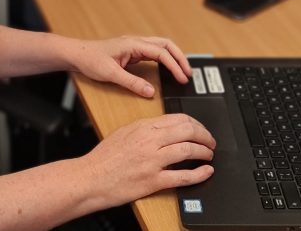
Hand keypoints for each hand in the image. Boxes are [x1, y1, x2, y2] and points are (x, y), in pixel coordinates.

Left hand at [69, 36, 191, 97]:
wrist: (76, 54)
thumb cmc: (90, 59)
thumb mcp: (110, 74)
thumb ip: (131, 83)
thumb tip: (150, 91)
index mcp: (133, 44)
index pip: (161, 53)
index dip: (174, 65)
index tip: (182, 78)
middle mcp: (136, 42)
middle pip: (166, 45)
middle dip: (180, 58)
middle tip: (189, 73)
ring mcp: (134, 46)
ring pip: (161, 47)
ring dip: (173, 57)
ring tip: (183, 71)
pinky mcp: (132, 52)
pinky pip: (154, 53)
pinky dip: (165, 59)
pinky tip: (167, 69)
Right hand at [80, 113, 215, 207]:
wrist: (90, 178)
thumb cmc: (104, 158)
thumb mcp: (124, 132)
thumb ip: (145, 128)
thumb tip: (166, 128)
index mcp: (143, 127)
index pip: (178, 118)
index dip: (196, 123)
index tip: (200, 129)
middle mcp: (150, 141)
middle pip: (188, 131)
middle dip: (205, 135)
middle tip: (210, 142)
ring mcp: (153, 161)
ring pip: (189, 150)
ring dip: (204, 152)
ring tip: (208, 155)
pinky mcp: (153, 181)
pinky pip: (183, 176)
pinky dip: (199, 174)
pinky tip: (206, 172)